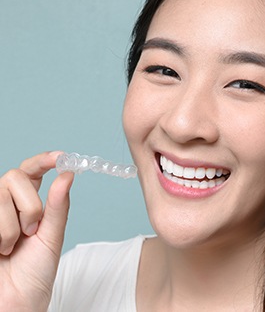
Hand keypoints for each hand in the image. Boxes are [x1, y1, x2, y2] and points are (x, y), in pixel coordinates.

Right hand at [0, 152, 73, 311]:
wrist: (15, 302)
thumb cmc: (34, 272)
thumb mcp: (52, 236)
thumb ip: (58, 206)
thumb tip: (68, 175)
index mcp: (30, 203)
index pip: (33, 171)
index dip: (44, 160)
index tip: (60, 157)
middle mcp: (9, 203)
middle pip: (16, 176)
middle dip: (30, 204)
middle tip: (32, 231)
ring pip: (1, 192)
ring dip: (12, 224)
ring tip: (11, 247)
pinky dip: (1, 231)